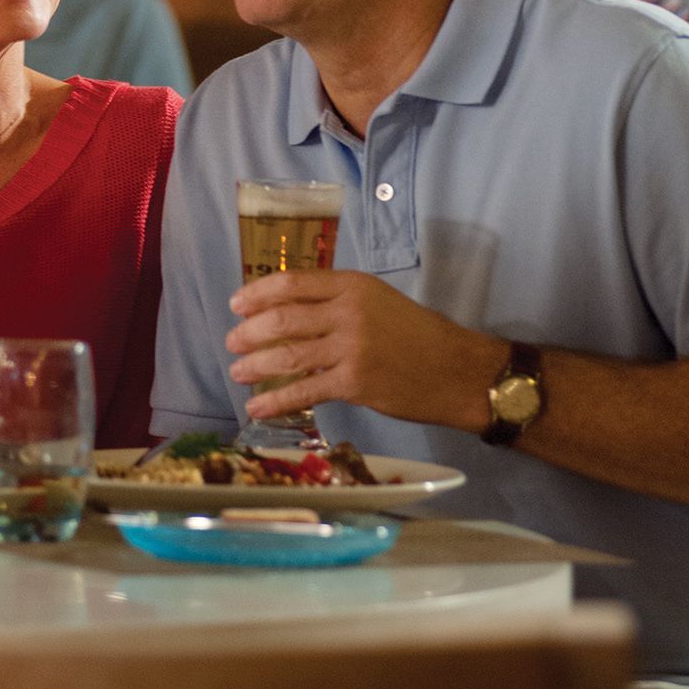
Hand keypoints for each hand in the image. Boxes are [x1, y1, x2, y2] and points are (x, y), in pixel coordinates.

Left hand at [225, 269, 503, 434]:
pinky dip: (276, 400)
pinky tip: (257, 406)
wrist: (456, 370)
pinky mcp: (355, 384)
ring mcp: (351, 348)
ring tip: (237, 371)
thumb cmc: (416, 333)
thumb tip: (288, 309)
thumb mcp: (377, 300)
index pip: (294, 283)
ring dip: (256, 364)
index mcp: (353, 285)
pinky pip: (305, 391)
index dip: (259, 293)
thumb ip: (337, 300)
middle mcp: (349, 312)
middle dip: (251, 331)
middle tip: (232, 342)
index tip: (237, 304)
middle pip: (285, 318)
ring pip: (290, 355)